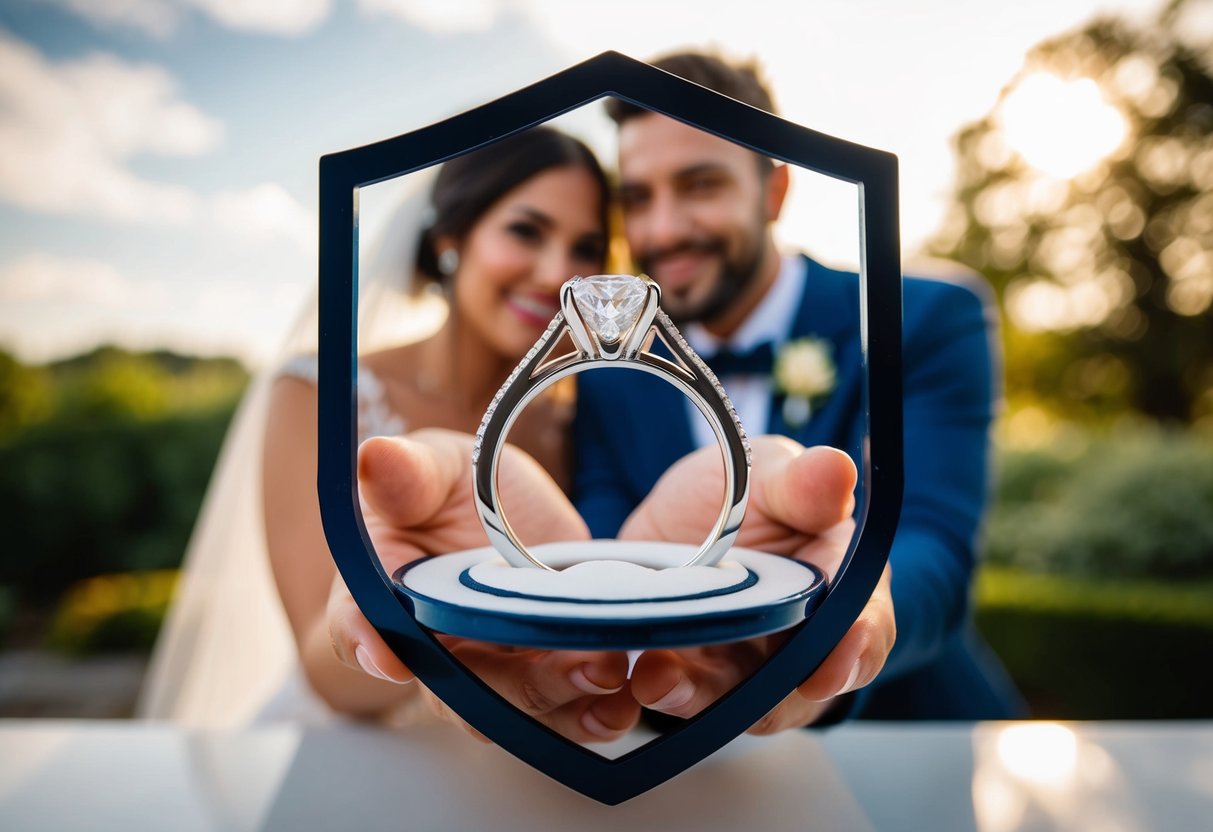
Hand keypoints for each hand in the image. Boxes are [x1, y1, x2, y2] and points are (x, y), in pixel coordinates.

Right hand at [337, 428, 640, 741]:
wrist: (517, 513)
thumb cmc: (459, 487)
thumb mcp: (439, 466)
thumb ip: (410, 472)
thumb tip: (375, 456)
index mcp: (386, 592)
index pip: (356, 623)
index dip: (366, 639)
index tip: (390, 654)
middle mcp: (431, 647)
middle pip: (452, 687)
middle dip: (506, 683)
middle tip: (561, 661)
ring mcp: (491, 670)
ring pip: (513, 707)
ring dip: (560, 701)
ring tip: (607, 675)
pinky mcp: (542, 675)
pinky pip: (561, 711)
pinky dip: (594, 711)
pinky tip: (626, 699)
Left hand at [620, 436, 894, 732]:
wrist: (685, 515)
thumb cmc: (748, 492)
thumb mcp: (769, 471)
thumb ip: (799, 481)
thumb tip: (837, 469)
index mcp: (840, 579)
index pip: (864, 623)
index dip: (854, 649)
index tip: (827, 672)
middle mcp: (804, 634)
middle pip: (803, 681)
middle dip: (767, 696)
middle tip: (741, 693)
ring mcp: (750, 660)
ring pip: (740, 696)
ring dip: (701, 697)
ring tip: (658, 681)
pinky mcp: (700, 671)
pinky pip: (688, 692)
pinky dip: (666, 689)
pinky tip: (640, 677)